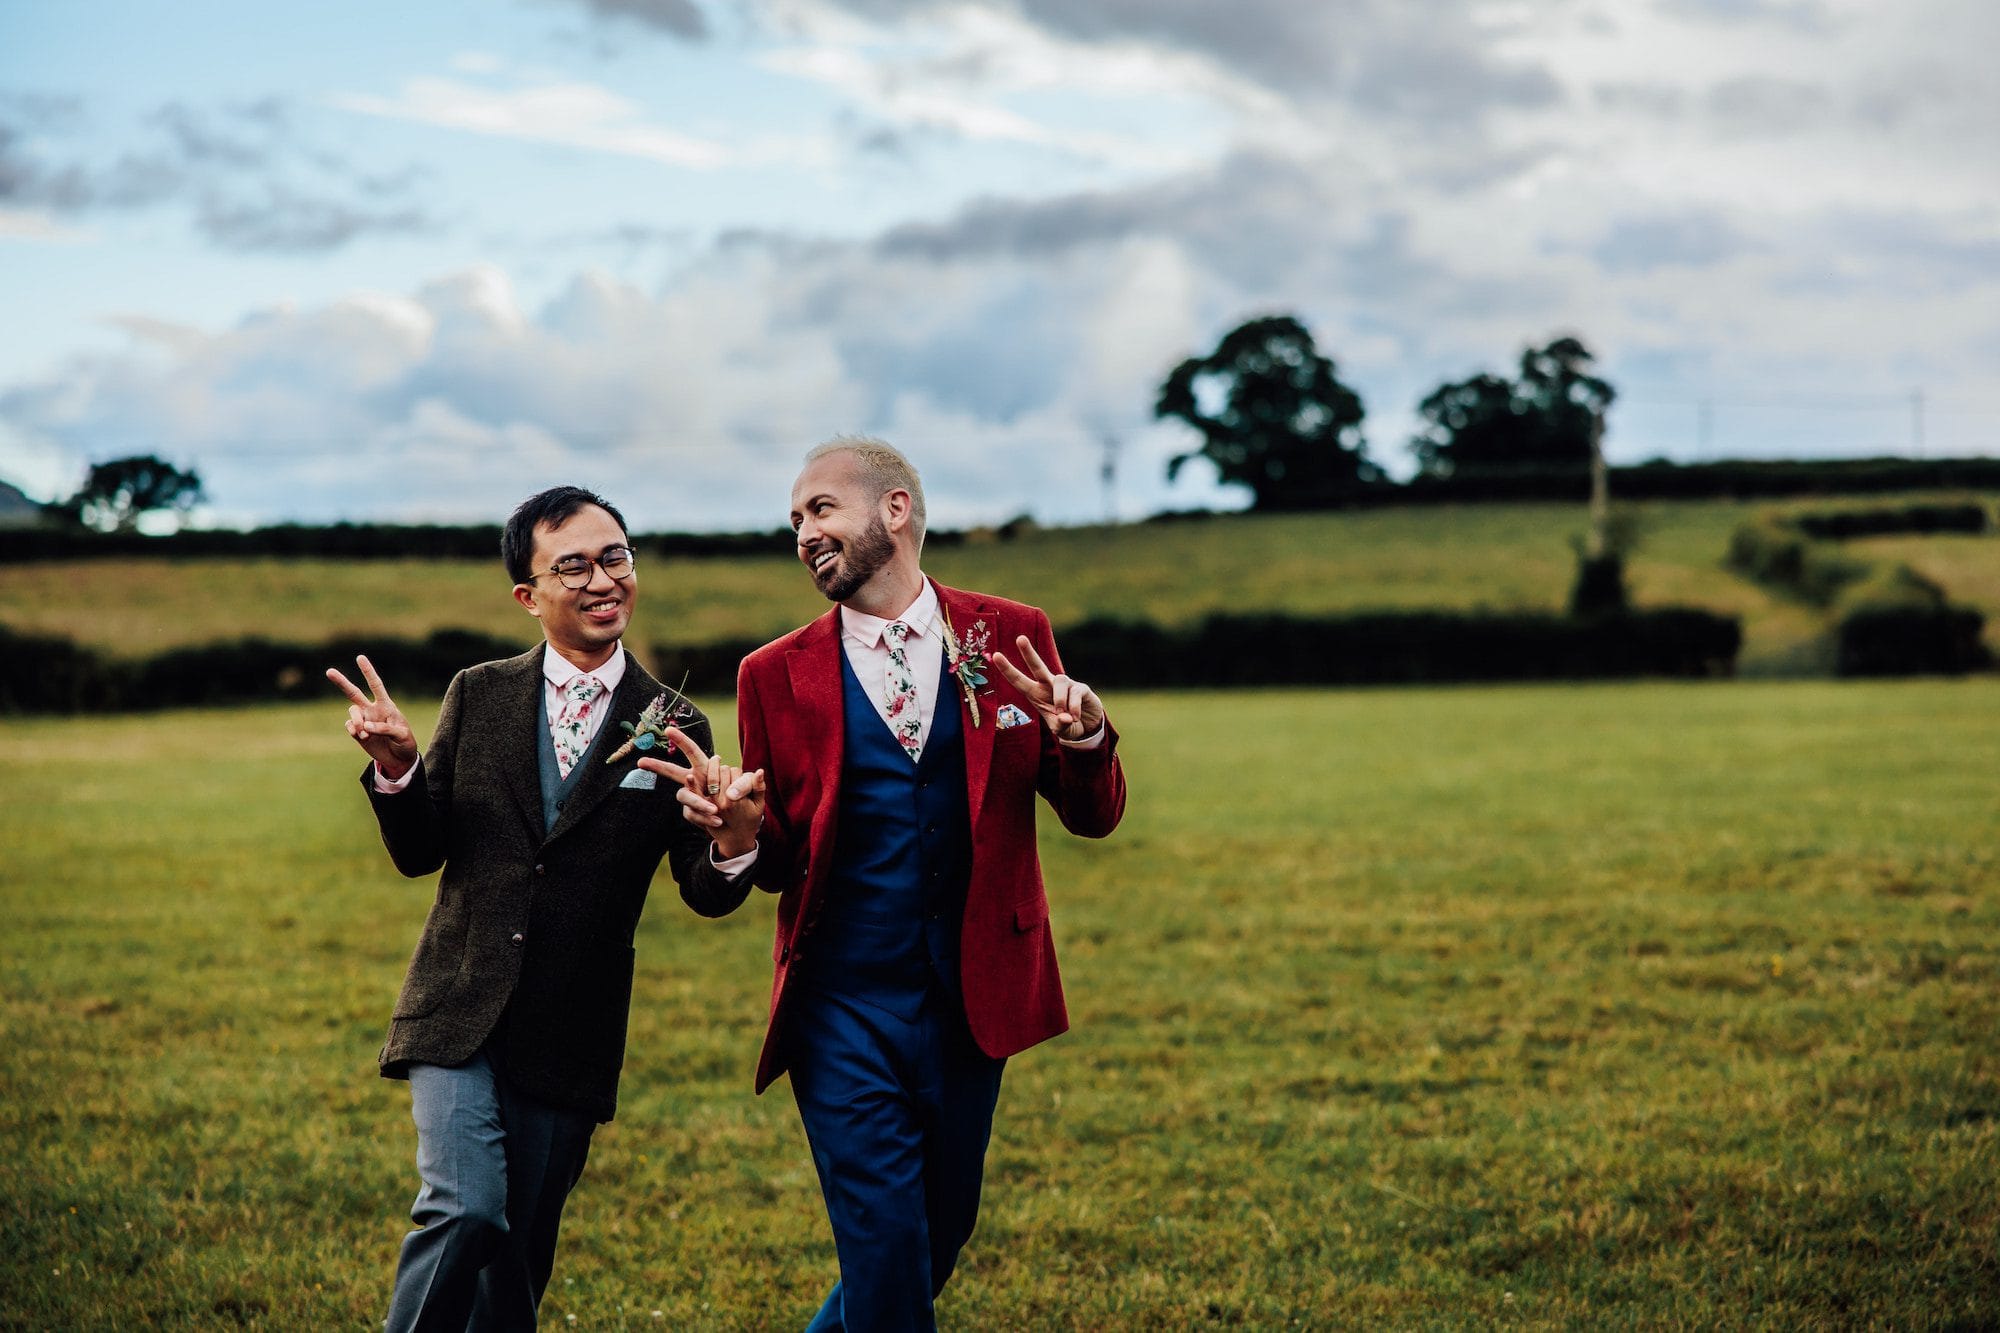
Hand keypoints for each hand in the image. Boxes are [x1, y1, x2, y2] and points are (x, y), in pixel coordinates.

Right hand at [326, 655, 419, 779]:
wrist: (399, 759)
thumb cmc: (405, 743)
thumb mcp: (402, 735)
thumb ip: (385, 729)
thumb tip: (366, 727)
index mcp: (386, 705)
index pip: (376, 685)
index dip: (368, 672)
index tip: (359, 658)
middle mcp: (372, 710)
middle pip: (354, 693)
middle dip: (342, 682)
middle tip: (329, 671)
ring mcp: (364, 721)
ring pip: (351, 712)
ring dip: (356, 721)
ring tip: (365, 734)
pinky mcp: (358, 732)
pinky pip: (349, 727)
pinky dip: (354, 731)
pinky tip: (363, 737)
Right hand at [638, 726, 765, 856]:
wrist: (740, 828)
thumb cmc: (746, 804)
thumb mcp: (754, 793)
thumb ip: (754, 783)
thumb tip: (759, 773)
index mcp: (708, 770)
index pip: (693, 752)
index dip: (682, 740)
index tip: (668, 729)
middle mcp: (695, 782)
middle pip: (674, 772)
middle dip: (657, 765)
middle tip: (640, 762)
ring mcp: (692, 798)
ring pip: (684, 795)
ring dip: (698, 801)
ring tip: (716, 810)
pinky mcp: (692, 814)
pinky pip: (692, 814)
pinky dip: (705, 818)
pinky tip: (718, 821)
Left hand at [989, 634, 1103, 741]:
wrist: (1087, 727)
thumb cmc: (1066, 725)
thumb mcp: (1059, 730)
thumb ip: (1059, 726)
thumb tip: (1065, 717)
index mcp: (1036, 694)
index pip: (1019, 681)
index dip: (1008, 669)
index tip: (995, 655)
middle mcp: (1049, 685)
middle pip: (1037, 666)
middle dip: (1028, 653)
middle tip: (1020, 638)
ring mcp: (1066, 685)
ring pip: (1059, 681)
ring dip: (1060, 700)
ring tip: (1065, 716)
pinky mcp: (1081, 688)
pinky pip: (1074, 693)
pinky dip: (1074, 708)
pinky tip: (1075, 717)